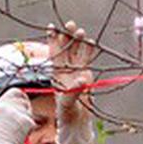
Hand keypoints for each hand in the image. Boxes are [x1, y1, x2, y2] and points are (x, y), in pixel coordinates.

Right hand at [0, 88, 34, 143]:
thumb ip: (6, 109)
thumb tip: (17, 104)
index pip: (14, 91)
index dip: (20, 96)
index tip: (22, 101)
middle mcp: (7, 106)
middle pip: (24, 99)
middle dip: (25, 107)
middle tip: (21, 118)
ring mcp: (17, 113)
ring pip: (29, 110)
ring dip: (27, 117)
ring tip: (17, 128)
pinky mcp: (25, 120)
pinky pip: (32, 121)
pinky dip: (29, 128)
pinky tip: (20, 134)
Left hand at [48, 20, 96, 143]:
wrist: (76, 119)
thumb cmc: (67, 111)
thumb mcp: (68, 101)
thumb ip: (75, 89)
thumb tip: (84, 77)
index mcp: (56, 73)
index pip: (54, 53)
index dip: (52, 40)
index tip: (51, 27)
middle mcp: (65, 70)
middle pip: (66, 49)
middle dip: (67, 36)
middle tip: (70, 24)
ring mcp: (75, 71)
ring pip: (77, 52)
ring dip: (79, 42)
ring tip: (81, 31)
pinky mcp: (85, 74)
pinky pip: (87, 60)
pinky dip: (89, 51)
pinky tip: (91, 42)